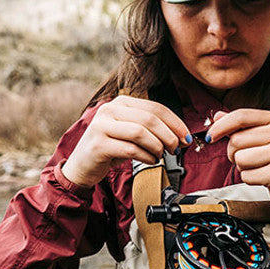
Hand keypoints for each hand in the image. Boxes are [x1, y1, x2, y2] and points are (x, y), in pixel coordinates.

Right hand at [61, 96, 191, 187]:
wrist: (82, 166)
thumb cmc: (111, 149)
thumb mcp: (130, 133)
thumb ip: (152, 130)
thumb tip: (182, 137)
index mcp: (121, 103)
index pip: (155, 108)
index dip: (175, 123)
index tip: (187, 137)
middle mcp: (109, 110)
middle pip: (149, 119)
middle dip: (169, 135)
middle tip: (177, 148)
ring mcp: (101, 126)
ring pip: (140, 132)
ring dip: (157, 146)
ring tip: (161, 155)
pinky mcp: (98, 145)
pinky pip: (130, 149)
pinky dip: (146, 157)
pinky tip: (151, 161)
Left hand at [205, 109, 269, 208]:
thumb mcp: (261, 136)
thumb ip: (239, 125)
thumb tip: (217, 116)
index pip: (241, 116)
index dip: (221, 126)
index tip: (210, 136)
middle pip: (236, 140)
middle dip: (234, 153)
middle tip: (249, 157)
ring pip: (240, 159)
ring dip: (242, 167)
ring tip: (258, 166)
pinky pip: (247, 176)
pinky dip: (250, 179)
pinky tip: (263, 176)